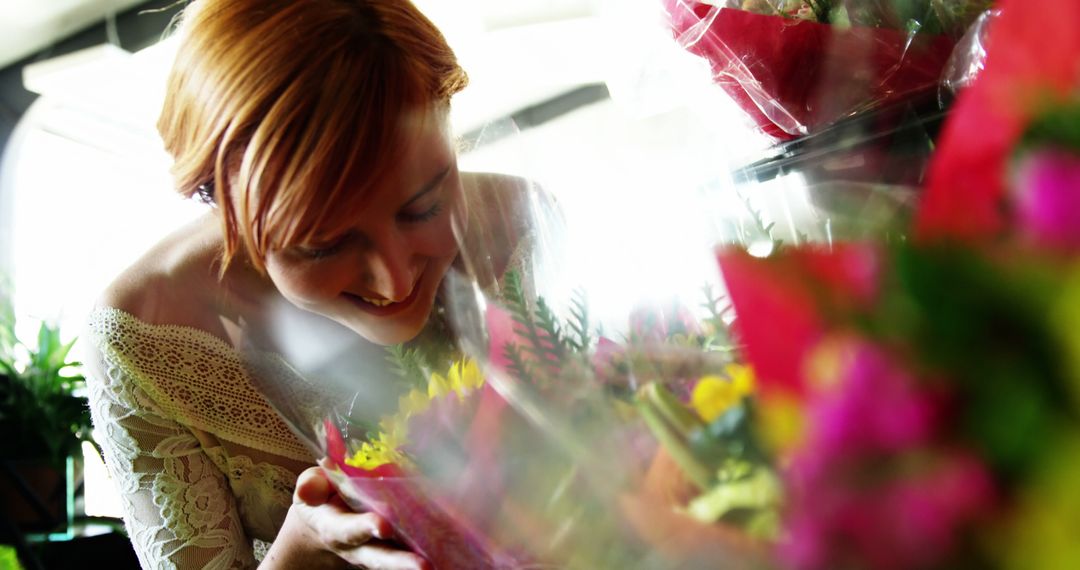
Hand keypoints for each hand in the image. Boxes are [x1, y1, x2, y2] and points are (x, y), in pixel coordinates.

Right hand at [263, 466, 429, 569]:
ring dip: (416, 565)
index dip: (364, 528)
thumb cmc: (323, 497)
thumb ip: (312, 484)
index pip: (348, 530)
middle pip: (379, 557)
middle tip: (422, 565)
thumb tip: (313, 481)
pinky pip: (413, 552)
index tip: (382, 525)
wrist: (328, 520)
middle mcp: (358, 547)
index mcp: (334, 528)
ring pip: (397, 561)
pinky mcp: (397, 549)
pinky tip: (452, 555)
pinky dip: (433, 554)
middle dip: (399, 562)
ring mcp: (378, 552)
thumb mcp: (312, 488)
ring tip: (435, 567)